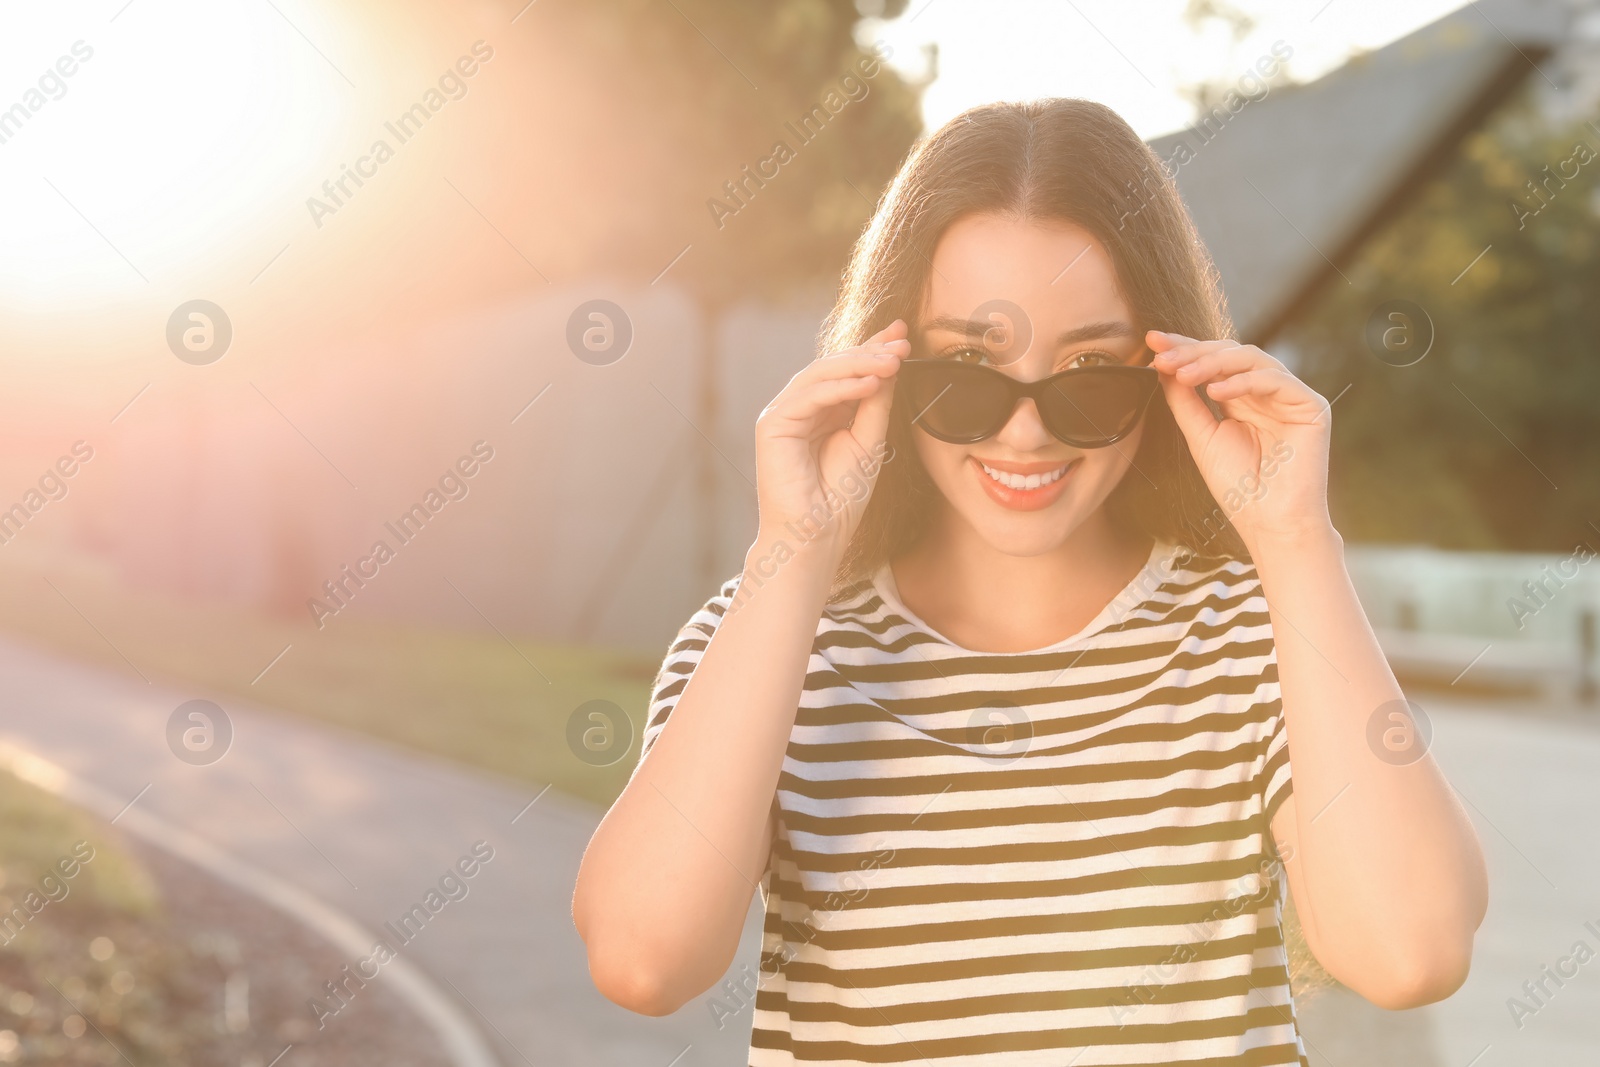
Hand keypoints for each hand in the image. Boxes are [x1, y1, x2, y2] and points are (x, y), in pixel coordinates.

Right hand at [752, 320, 907, 560]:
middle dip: (870, 351)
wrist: (817, 535)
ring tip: (893, 361)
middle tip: (903, 343)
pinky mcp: (772, 425)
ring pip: (820, 374)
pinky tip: (869, 383)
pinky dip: (839, 388)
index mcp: (823, 411)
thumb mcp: (869, 441)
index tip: (905, 334)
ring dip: (859, 364)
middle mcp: (801, 408)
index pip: (848, 371)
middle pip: (834, 366)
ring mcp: (783, 414)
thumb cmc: (840, 498)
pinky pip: (808, 396)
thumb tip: (891, 364)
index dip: (874, 349)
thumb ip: (876, 404)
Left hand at [1147, 330, 1334, 553]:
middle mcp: (1267, 393)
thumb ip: (1184, 400)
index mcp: (1242, 399)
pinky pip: (1275, 379)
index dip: (1184, 348)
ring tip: (1182, 374)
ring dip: (1212, 362)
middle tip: (1161, 355)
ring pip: (1251, 358)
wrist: (1269, 522)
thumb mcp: (1201, 436)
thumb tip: (1162, 366)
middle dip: (1192, 351)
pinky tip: (1214, 391)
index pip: (1213, 363)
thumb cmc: (1238, 487)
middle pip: (1230, 354)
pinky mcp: (1311, 406)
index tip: (1151, 342)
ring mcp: (1290, 397)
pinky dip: (1242, 381)